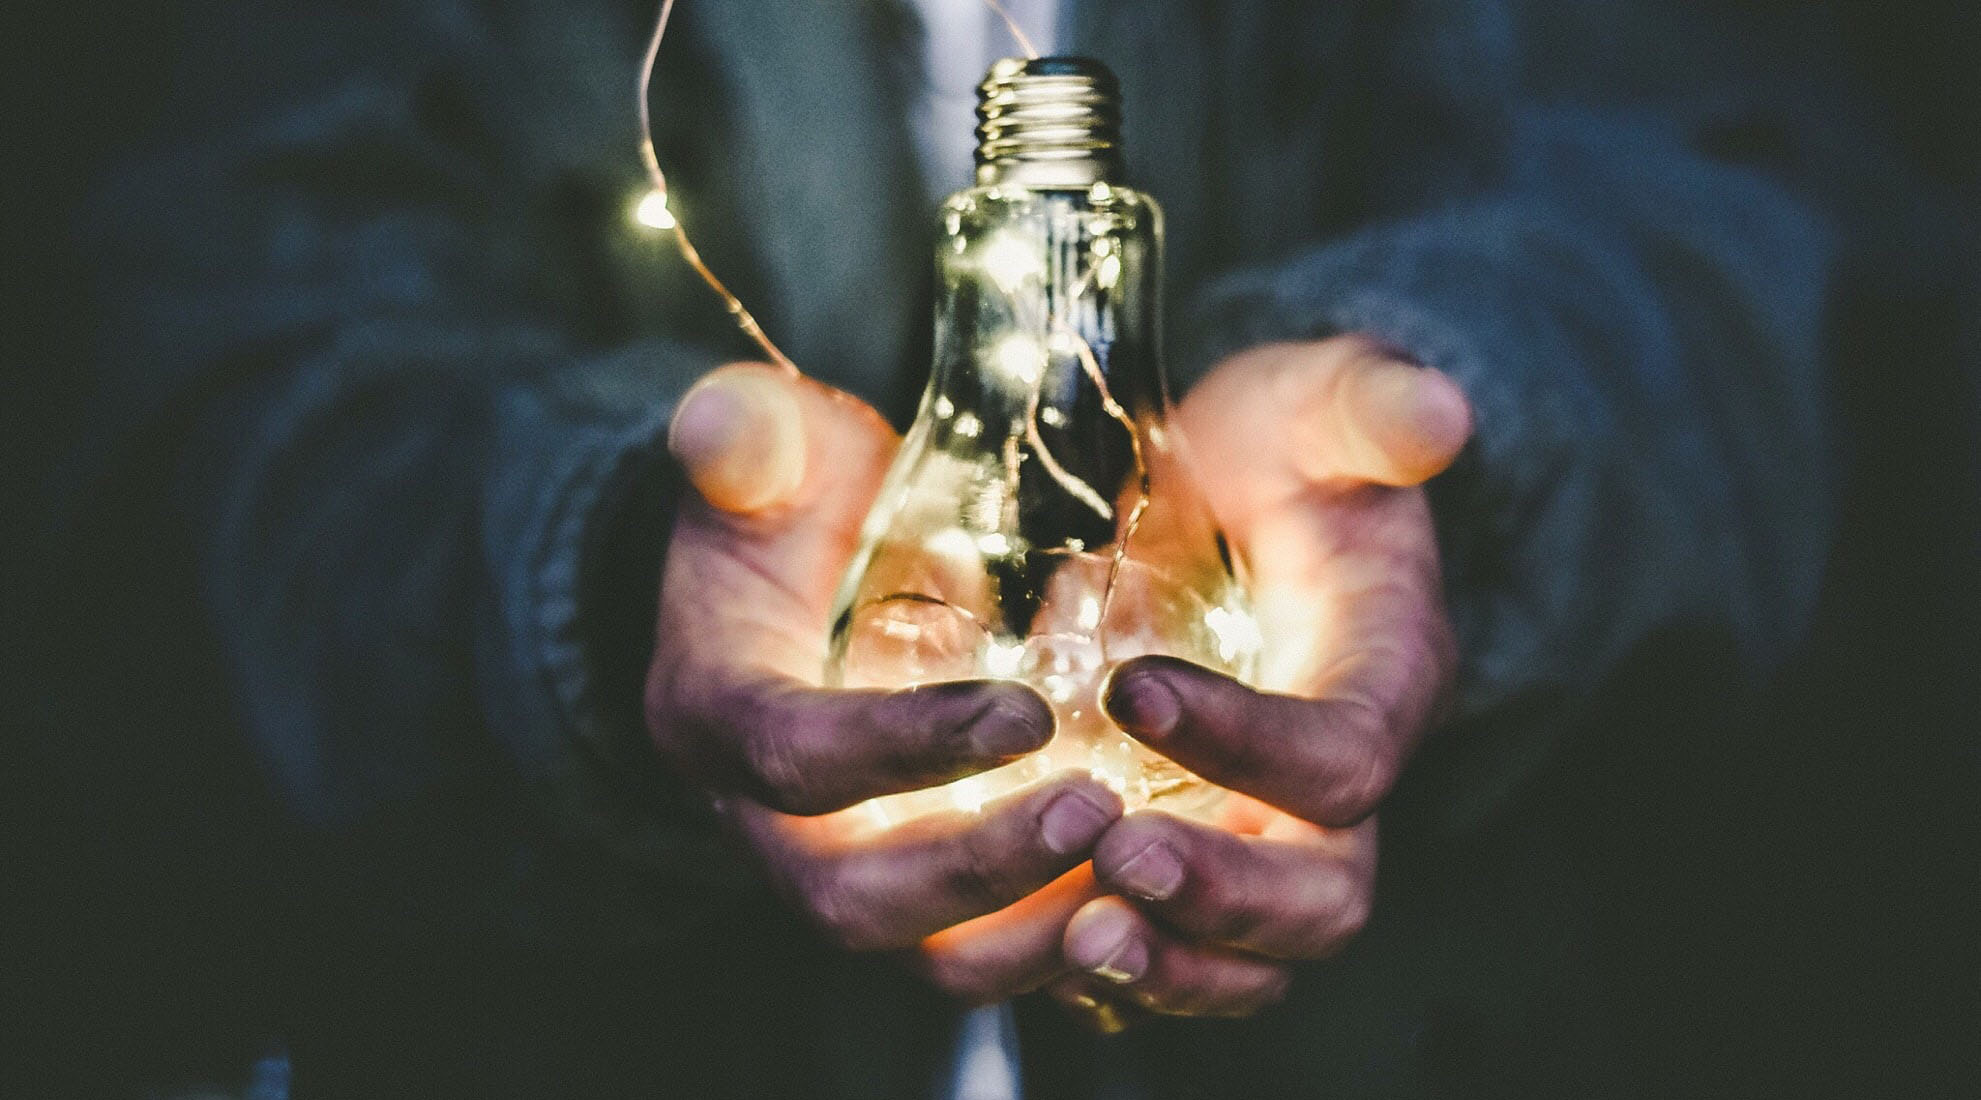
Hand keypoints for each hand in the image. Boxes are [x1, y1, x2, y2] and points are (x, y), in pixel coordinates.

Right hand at [645, 363, 1122, 999]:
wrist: (796, 582)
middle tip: (1100, 811)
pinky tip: (1162, 904)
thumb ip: (747, 438)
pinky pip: (990, 954)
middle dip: (978, 871)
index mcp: (717, 715)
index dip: (902, 748)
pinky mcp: (922, 894)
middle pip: (855, 899)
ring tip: (1148, 873)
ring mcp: (849, 869)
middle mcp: (768, 823)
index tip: (1027, 713)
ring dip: (1036, 934)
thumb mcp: (767, 454)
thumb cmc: (791, 506)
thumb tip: (722, 423)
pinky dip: (1073, 947)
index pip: (794, 757)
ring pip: (929, 955)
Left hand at [1045, 335, 1472, 1028]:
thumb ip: (1369, 405)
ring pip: (1256, 958)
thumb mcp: (1315, 404)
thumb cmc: (1276, 449)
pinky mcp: (1202, 857)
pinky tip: (1041, 944)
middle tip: (1116, 858)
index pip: (1344, 754)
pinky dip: (1124, 976)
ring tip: (1077, 938)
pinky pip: (1181, 956)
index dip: (1250, 742)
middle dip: (1225, 894)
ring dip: (1172, 964)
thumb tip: (1438, 411)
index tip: (1132, 689)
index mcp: (1383, 680)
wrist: (1232, 496)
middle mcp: (1338, 785)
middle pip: (1323, 895)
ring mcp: (1270, 835)